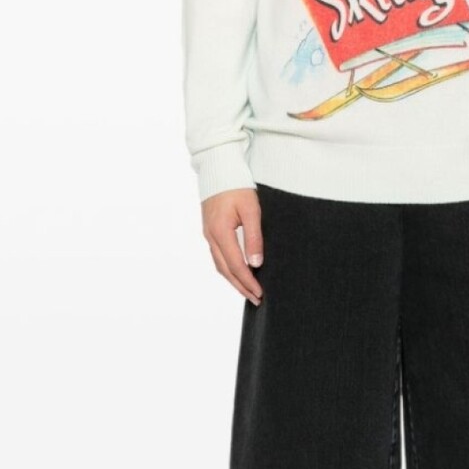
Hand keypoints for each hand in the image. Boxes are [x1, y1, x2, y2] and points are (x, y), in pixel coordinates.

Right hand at [201, 188, 263, 304]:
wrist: (218, 169)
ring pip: (219, 265)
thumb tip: (256, 263)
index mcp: (221, 232)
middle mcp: (211, 236)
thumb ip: (254, 237)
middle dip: (241, 286)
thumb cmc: (237, 186)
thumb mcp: (251, 210)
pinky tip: (237, 272)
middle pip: (225, 270)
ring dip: (233, 280)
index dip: (247, 282)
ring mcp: (208, 234)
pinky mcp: (210, 230)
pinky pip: (217, 256)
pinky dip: (227, 268)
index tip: (259, 293)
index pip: (235, 265)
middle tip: (256, 299)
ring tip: (248, 291)